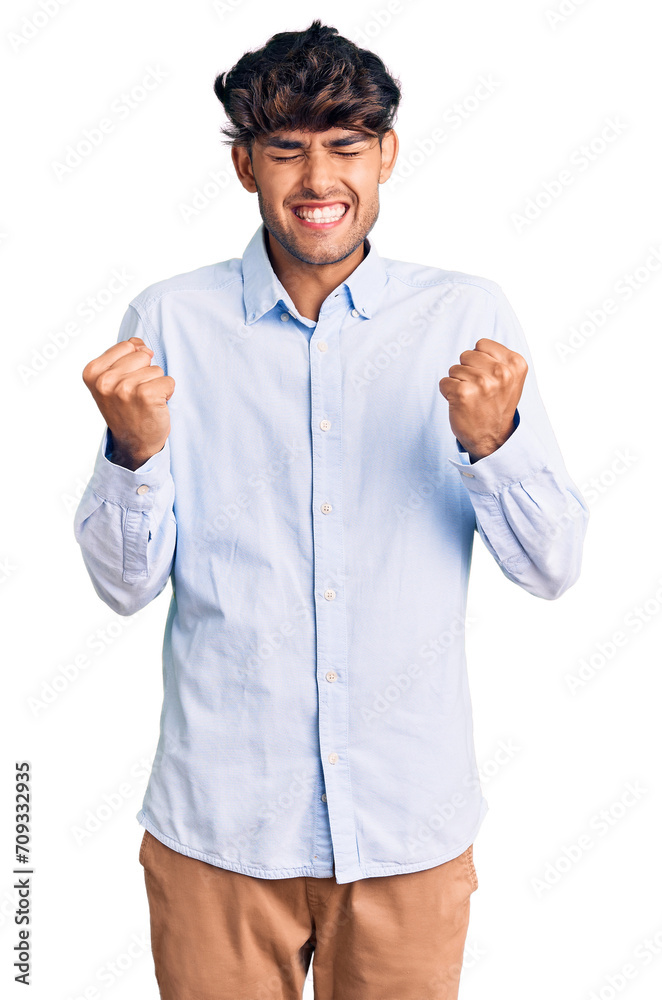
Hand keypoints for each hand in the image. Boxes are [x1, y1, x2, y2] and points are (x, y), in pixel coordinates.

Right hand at [82, 337, 174, 469]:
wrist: (133, 443)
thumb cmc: (125, 409)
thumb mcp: (113, 379)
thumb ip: (124, 355)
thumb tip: (142, 346)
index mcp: (93, 372)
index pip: (128, 345)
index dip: (134, 363)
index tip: (126, 383)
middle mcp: (105, 380)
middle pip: (143, 355)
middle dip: (145, 373)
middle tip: (136, 395)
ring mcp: (124, 388)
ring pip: (156, 369)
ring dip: (156, 385)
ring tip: (144, 402)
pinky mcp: (145, 396)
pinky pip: (168, 381)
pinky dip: (167, 393)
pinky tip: (155, 406)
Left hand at [439, 338, 526, 459]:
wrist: (493, 440)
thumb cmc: (497, 407)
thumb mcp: (510, 379)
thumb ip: (498, 359)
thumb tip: (478, 345)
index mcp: (515, 364)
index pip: (482, 344)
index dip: (479, 361)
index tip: (488, 378)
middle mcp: (501, 372)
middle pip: (466, 354)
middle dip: (467, 370)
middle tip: (478, 391)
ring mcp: (482, 383)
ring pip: (454, 369)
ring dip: (458, 383)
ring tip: (471, 399)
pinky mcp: (463, 393)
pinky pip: (444, 382)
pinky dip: (447, 393)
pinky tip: (461, 404)